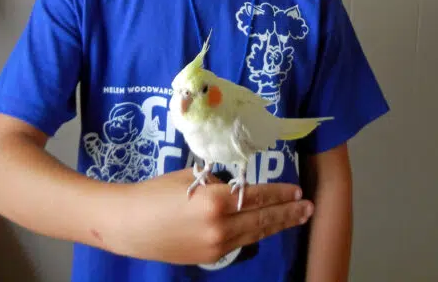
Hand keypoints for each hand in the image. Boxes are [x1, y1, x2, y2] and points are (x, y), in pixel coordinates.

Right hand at [106, 168, 313, 264]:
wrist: (128, 225)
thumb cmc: (155, 193)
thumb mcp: (189, 178)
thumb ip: (217, 182)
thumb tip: (235, 183)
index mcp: (216, 201)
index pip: (258, 197)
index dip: (281, 194)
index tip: (298, 191)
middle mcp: (221, 226)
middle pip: (263, 219)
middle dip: (288, 213)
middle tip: (309, 208)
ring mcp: (216, 246)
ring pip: (254, 234)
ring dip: (276, 225)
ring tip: (296, 218)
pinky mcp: (209, 258)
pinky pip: (239, 244)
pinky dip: (254, 234)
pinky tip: (265, 228)